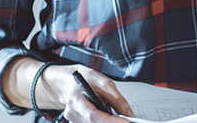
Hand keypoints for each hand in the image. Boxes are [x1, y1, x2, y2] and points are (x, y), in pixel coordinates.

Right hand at [6, 58, 133, 122]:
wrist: (67, 81)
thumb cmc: (83, 78)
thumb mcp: (103, 82)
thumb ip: (117, 99)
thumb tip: (129, 113)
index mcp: (76, 99)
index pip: (93, 115)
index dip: (110, 121)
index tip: (126, 121)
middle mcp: (72, 112)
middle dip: (112, 122)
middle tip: (127, 120)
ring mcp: (72, 118)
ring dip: (107, 121)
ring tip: (118, 117)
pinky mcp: (75, 121)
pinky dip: (101, 121)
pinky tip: (108, 118)